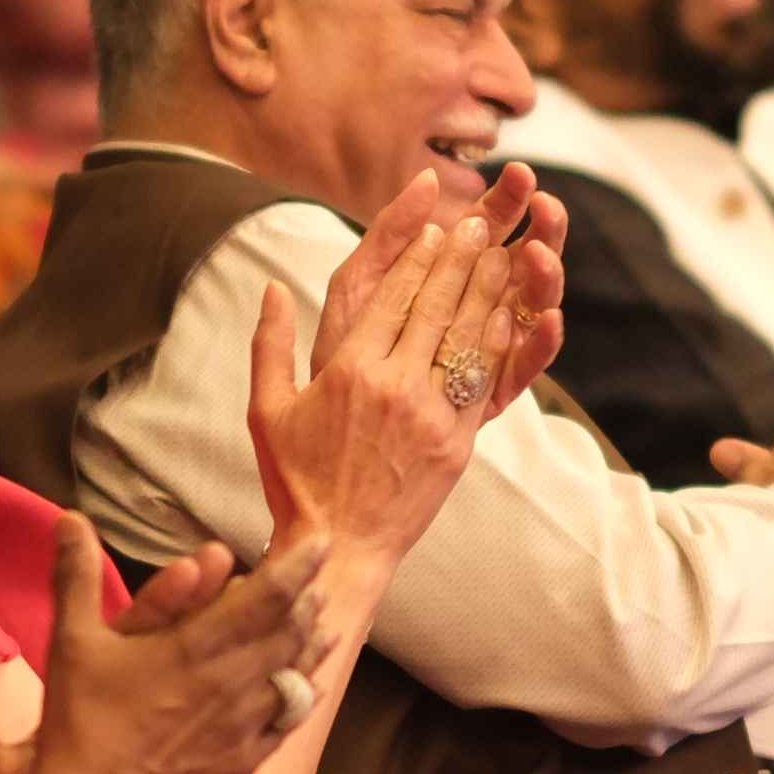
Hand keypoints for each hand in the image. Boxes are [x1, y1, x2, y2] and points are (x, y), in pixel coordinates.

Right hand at [9, 513, 333, 773]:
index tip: (321, 541)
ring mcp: (246, 726)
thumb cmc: (82, 726)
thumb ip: (76, 577)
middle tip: (316, 581)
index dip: (300, 565)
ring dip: (312, 644)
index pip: (269, 595)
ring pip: (297, 675)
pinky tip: (306, 687)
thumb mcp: (71, 644)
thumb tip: (70, 518)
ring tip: (325, 624)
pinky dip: (303, 693)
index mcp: (199, 646)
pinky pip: (288, 721)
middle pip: (291, 631)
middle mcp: (235, 682)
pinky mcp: (246, 763)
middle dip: (307, 601)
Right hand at [244, 170, 563, 580]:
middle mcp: (395, 386)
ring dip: (487, 290)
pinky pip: (483, 381)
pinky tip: (508, 314)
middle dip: (459, 260)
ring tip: (501, 253)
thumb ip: (269, 344)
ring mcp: (432, 415)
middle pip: (436, 306)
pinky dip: (497, 342)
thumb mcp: (265, 411)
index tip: (434, 229)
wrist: (337, 549)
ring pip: (467, 337)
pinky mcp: (457, 443)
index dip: (417, 258)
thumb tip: (271, 287)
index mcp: (349, 371)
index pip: (392, 297)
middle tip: (476, 224)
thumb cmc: (295, 482)